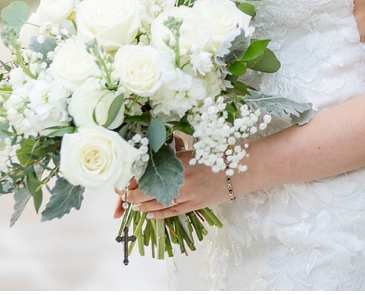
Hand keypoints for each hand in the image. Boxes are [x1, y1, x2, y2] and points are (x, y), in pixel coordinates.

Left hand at [113, 150, 231, 219]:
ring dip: (144, 205)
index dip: (136, 179)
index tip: (127, 181)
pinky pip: (174, 211)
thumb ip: (174, 156)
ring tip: (134, 206)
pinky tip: (149, 214)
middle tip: (126, 196)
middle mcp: (181, 178)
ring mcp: (189, 193)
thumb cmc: (217, 156)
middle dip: (135, 194)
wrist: (239, 169)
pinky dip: (160, 214)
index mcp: (179, 162)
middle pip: (150, 189)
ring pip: (159, 202)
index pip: (150, 172)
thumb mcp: (192, 152)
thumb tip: (154, 159)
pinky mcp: (196, 204)